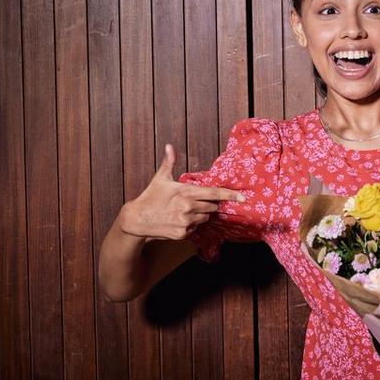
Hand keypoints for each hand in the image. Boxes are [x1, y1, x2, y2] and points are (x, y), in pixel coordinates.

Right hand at [119, 144, 245, 239]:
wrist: (136, 219)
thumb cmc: (150, 197)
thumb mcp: (161, 178)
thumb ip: (169, 162)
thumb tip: (169, 146)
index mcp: (186, 192)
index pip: (214, 193)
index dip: (230, 195)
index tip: (243, 198)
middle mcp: (188, 207)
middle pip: (212, 206)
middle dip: (206, 204)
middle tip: (191, 202)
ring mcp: (186, 222)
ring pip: (205, 217)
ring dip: (199, 214)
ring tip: (182, 210)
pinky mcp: (183, 233)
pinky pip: (196, 228)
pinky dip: (191, 224)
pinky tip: (178, 220)